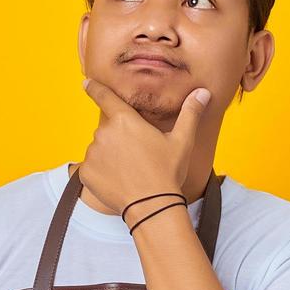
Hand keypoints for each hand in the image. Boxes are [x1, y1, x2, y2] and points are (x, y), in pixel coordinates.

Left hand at [76, 77, 210, 218]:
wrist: (152, 207)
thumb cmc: (167, 172)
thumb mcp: (182, 141)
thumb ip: (190, 113)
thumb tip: (202, 92)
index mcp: (125, 120)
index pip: (104, 97)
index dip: (94, 88)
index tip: (86, 83)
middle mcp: (104, 133)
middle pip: (108, 130)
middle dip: (119, 139)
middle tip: (137, 157)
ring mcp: (93, 154)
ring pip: (99, 149)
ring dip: (110, 156)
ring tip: (130, 171)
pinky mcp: (86, 172)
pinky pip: (92, 167)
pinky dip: (102, 172)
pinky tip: (119, 181)